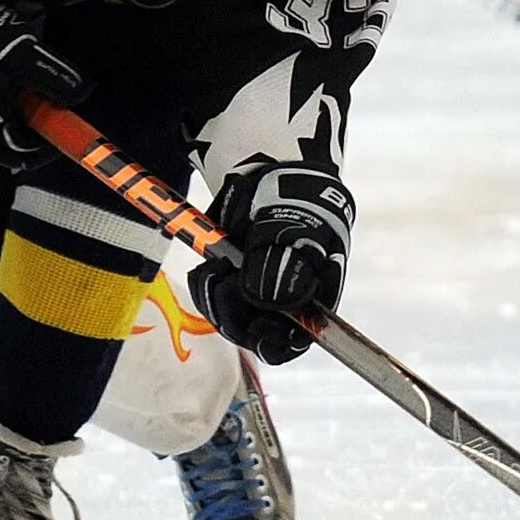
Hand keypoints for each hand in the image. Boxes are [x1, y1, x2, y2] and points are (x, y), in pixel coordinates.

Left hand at [188, 163, 353, 362]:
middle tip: (225, 279)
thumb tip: (269, 299)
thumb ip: (284, 263)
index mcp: (313, 297)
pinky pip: (212, 301)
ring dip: (215, 299)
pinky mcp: (230, 285)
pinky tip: (208, 268)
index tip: (257, 324)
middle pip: (255, 336)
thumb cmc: (297, 204)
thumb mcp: (296, 227)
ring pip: (229, 320)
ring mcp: (255, 297)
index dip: (275, 341)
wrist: (269, 179)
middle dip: (234, 314)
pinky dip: (205, 287)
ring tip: (215, 267)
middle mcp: (284, 305)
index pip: (295, 340)